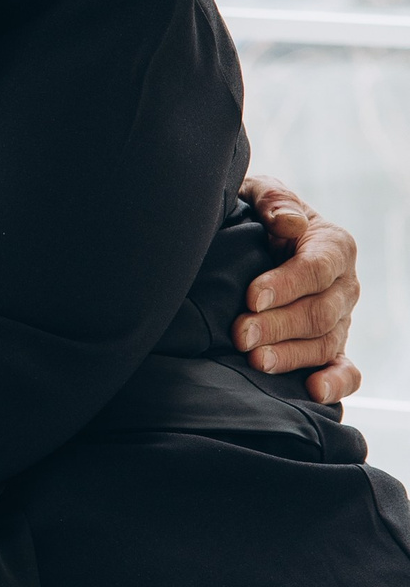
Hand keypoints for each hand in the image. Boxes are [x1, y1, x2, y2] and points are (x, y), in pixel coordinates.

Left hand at [236, 175, 360, 402]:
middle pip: (320, 312)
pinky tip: (313, 392)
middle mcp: (345, 286)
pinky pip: (346, 371)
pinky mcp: (333, 348)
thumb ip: (274, 201)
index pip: (317, 268)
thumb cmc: (260, 217)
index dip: (286, 284)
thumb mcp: (262, 195)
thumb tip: (287, 223)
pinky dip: (336, 384)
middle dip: (278, 325)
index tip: (251, 297)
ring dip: (291, 356)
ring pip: (325, 343)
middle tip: (240, 334)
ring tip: (256, 361)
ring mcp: (341, 320)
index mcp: (334, 245)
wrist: (259, 243)